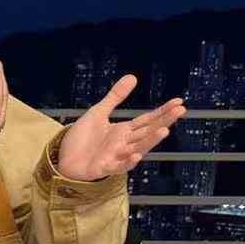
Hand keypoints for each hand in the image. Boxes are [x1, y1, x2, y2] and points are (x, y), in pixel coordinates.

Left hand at [58, 75, 186, 180]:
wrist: (63, 158)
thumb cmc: (82, 139)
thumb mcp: (98, 113)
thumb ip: (115, 97)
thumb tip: (133, 76)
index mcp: (124, 131)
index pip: (148, 119)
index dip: (164, 111)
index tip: (180, 102)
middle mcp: (124, 143)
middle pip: (148, 132)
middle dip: (164, 121)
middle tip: (181, 110)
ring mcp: (115, 156)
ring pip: (138, 149)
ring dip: (150, 141)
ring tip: (165, 130)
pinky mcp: (103, 167)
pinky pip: (118, 166)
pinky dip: (127, 162)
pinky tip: (136, 155)